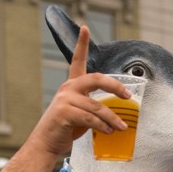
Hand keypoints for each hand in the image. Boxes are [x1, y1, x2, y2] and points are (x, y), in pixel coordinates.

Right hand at [33, 23, 129, 157]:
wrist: (46, 143)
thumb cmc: (65, 128)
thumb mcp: (81, 112)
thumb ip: (94, 107)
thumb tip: (119, 113)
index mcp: (72, 85)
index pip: (77, 60)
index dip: (81, 44)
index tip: (85, 28)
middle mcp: (68, 88)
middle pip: (96, 79)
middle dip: (115, 86)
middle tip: (127, 96)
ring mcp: (65, 100)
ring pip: (97, 106)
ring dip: (112, 118)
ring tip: (122, 127)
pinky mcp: (64, 113)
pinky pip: (91, 119)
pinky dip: (103, 126)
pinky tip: (109, 131)